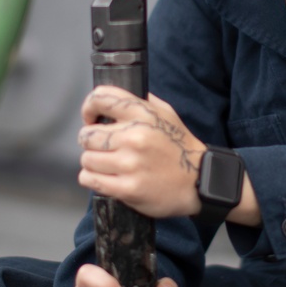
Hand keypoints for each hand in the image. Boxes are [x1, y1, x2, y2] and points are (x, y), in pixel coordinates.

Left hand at [77, 86, 205, 218]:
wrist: (199, 182)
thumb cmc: (180, 147)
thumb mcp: (167, 114)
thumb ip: (142, 102)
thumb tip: (116, 98)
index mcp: (143, 114)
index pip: (100, 98)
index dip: (89, 108)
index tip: (91, 118)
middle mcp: (134, 136)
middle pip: (86, 135)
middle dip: (91, 141)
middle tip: (103, 147)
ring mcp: (130, 164)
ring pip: (86, 159)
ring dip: (93, 162)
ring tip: (108, 165)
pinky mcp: (127, 188)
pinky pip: (89, 179)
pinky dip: (92, 179)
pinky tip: (105, 177)